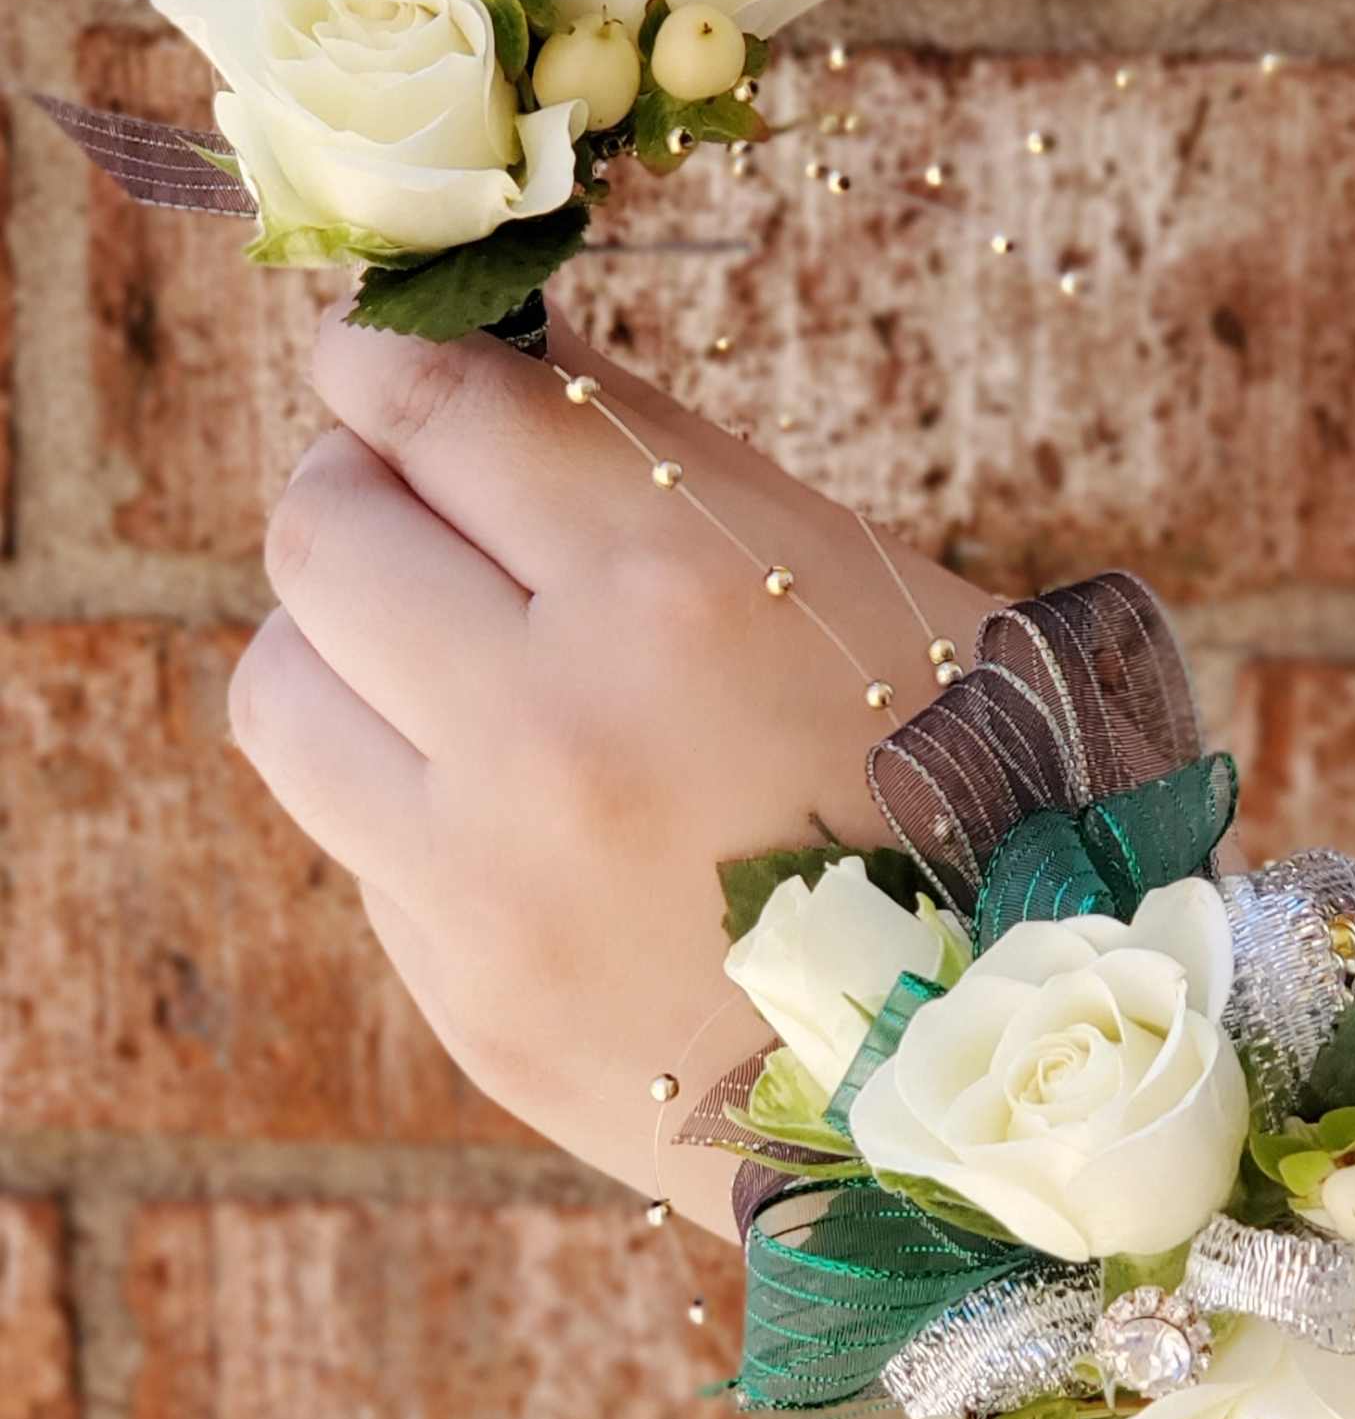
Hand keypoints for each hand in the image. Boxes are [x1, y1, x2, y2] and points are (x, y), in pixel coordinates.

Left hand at [232, 304, 995, 1237]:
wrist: (1006, 1068)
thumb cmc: (983, 796)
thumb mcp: (872, 587)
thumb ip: (679, 467)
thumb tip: (514, 355)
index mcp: (686, 591)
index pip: (442, 408)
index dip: (387, 354)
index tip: (378, 351)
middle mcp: (556, 729)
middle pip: (323, 536)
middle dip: (354, 483)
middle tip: (412, 491)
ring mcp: (492, 882)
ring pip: (284, 686)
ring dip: (341, 635)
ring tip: (436, 644)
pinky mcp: (468, 997)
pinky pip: (357, 834)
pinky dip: (404, 781)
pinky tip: (514, 795)